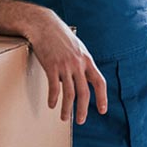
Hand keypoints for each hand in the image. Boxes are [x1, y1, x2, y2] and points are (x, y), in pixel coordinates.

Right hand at [25, 10, 107, 124]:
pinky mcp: (51, 66)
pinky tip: (52, 105)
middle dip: (83, 109)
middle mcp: (78, 64)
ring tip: (64, 118)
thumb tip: (79, 80)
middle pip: (84, 92)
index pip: (99, 82)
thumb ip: (80, 63)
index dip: (102, 97)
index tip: (102, 110)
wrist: (44, 25)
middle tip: (81, 121)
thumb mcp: (77, 48)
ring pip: (69, 93)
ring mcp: (65, 65)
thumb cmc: (60, 37)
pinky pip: (54, 87)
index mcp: (87, 60)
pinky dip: (53, 99)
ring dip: (67, 109)